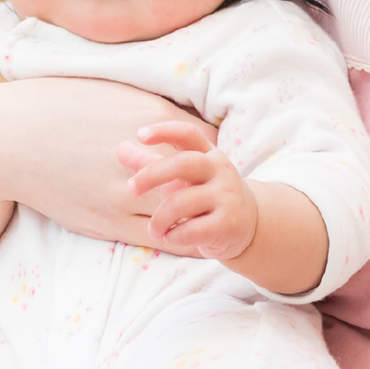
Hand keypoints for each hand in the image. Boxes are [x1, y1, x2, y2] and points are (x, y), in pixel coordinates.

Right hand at [0, 77, 214, 255]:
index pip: (205, 138)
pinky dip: (181, 237)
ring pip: (186, 210)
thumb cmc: (53, 107)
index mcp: (147, 118)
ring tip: (207, 219)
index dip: (210, 150)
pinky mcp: (109, 219)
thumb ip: (143, 107)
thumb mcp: (106, 92)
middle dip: (211, 185)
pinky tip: (187, 237)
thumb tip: (170, 116)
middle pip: (203, 176)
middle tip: (217, 192)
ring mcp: (126, 191)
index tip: (208, 158)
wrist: (7, 139)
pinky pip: (161, 235)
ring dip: (199, 214)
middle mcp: (145, 156)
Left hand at [122, 120, 256, 261]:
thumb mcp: (181, 177)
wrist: (249, 225)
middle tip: (131, 188)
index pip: (188, 134)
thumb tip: (120, 148)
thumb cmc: (205, 195)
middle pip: (183, 163)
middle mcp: (220, 170)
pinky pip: (192, 230)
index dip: (164, 131)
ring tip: (153, 229)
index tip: (140, 135)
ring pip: (183, 202)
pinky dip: (174, 235)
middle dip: (151, 174)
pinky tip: (171, 236)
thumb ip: (151, 163)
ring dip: (160, 218)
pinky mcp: (229, 224)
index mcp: (208, 154)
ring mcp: (227, 196)